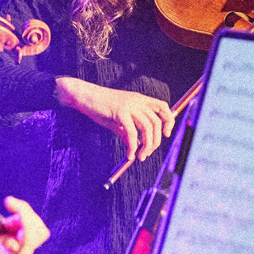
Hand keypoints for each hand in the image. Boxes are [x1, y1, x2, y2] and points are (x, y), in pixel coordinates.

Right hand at [55, 76, 174, 162]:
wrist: (84, 97)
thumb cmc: (100, 107)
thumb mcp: (118, 120)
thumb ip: (128, 131)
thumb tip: (135, 147)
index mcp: (139, 99)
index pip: (163, 107)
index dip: (168, 121)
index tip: (166, 134)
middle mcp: (137, 100)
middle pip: (156, 122)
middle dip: (155, 141)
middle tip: (147, 153)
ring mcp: (130, 105)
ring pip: (147, 128)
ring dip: (147, 146)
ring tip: (140, 156)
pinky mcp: (120, 112)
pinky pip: (132, 133)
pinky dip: (132, 146)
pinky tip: (129, 154)